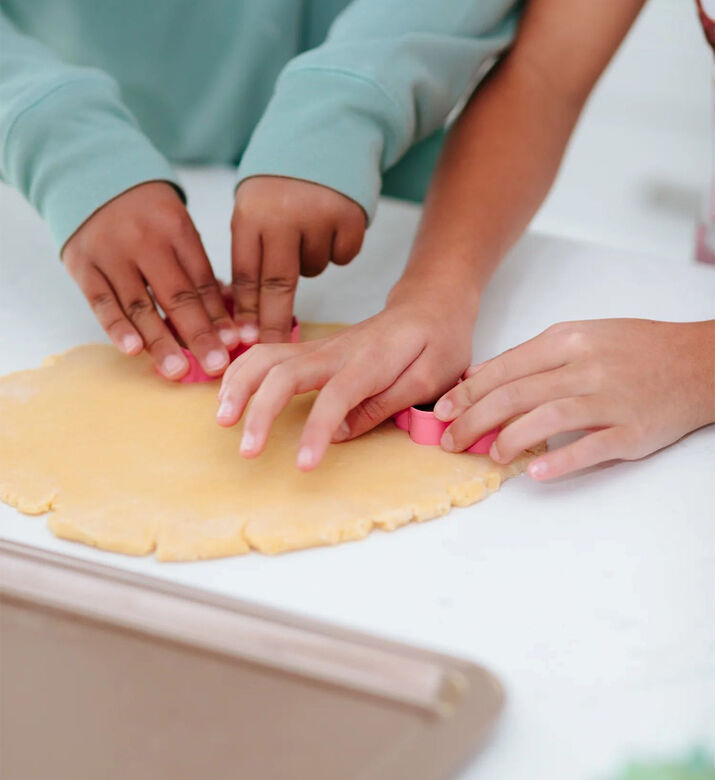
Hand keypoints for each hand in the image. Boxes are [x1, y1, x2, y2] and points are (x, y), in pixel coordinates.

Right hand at [62, 181, 239, 379]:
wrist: (93, 178)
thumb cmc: (147, 216)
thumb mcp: (178, 229)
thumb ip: (197, 271)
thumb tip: (226, 320)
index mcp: (176, 229)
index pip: (202, 280)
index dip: (219, 315)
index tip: (235, 343)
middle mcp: (145, 240)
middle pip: (176, 295)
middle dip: (199, 334)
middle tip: (217, 365)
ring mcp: (111, 253)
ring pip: (139, 304)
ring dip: (160, 340)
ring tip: (178, 370)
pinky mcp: (82, 265)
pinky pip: (102, 302)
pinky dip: (117, 328)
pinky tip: (134, 350)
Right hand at [216, 292, 476, 469]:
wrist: (429, 305)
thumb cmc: (437, 343)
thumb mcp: (430, 379)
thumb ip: (384, 404)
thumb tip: (336, 433)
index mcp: (371, 361)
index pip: (336, 397)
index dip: (316, 431)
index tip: (302, 465)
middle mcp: (337, 350)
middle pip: (285, 372)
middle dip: (260, 411)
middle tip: (246, 450)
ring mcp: (320, 346)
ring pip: (267, 356)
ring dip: (240, 385)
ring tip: (223, 420)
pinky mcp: (312, 349)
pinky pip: (268, 354)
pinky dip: (243, 372)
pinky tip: (229, 394)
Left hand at [231, 176, 364, 344]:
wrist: (324, 133)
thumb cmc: (281, 183)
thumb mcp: (254, 208)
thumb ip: (253, 252)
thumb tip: (249, 313)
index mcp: (250, 215)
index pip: (247, 274)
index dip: (247, 312)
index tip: (246, 342)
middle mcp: (283, 217)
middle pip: (278, 284)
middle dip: (274, 320)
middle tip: (273, 345)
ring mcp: (318, 217)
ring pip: (313, 269)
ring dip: (309, 261)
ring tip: (306, 227)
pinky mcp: (350, 217)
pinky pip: (342, 256)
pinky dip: (337, 247)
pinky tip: (330, 222)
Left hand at [433, 319, 714, 479]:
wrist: (698, 362)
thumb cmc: (634, 349)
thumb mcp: (580, 337)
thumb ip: (531, 357)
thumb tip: (479, 377)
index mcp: (568, 340)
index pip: (504, 368)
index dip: (466, 392)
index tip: (441, 411)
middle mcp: (586, 366)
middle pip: (515, 394)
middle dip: (473, 420)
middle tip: (451, 441)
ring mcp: (611, 399)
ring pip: (547, 418)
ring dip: (510, 440)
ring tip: (491, 455)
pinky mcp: (633, 430)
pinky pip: (592, 447)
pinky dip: (561, 460)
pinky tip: (537, 471)